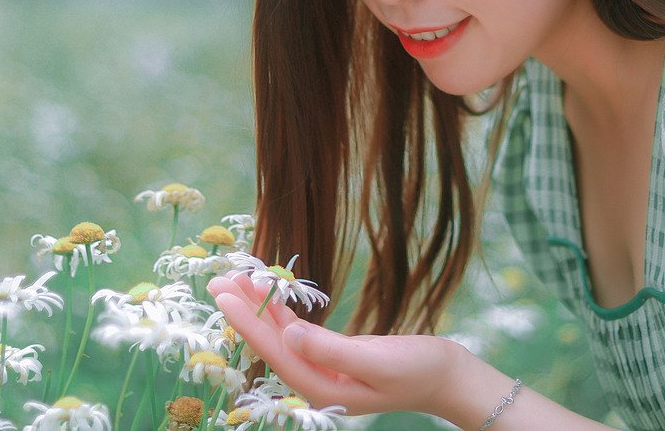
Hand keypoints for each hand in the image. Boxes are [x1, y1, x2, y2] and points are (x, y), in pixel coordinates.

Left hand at [207, 272, 469, 417]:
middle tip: (216, 278)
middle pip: (271, 343)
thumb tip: (292, 335)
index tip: (225, 296)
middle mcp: (316, 380)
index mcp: (322, 387)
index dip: (248, 323)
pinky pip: (299, 331)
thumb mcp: (378, 362)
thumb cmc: (419, 370)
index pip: (275, 352)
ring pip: (282, 335)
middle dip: (244, 312)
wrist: (448, 376)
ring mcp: (323, 367)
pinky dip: (283, 311)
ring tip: (235, 279)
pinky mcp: (333, 354)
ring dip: (260, 307)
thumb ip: (333, 351)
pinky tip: (270, 294)